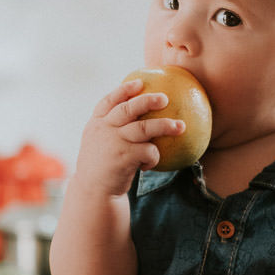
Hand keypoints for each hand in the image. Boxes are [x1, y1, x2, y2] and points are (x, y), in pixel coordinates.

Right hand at [75, 78, 184, 196]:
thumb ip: (111, 130)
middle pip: (128, 109)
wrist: (93, 192)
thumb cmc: (101, 168)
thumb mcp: (98, 144)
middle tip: (165, 98)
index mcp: (96, 124)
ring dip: (164, 126)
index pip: (108, 101)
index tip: (139, 82)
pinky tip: (150, 163)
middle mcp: (104, 130)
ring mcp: (114, 142)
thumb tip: (137, 118)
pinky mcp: (125, 157)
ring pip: (144, 128)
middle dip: (148, 101)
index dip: (124, 90)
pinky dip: (154, 156)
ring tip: (181, 126)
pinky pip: (149, 151)